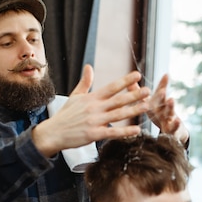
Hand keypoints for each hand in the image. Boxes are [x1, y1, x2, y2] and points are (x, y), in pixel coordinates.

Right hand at [33, 64, 150, 156]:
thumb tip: (89, 66)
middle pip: (118, 100)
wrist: (53, 133)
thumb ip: (85, 82)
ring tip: (146, 106)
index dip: (125, 81)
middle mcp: (94, 108)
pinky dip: (125, 132)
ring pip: (118, 115)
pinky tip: (136, 130)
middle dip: (134, 94)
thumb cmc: (65, 115)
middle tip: (148, 91)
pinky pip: (112, 133)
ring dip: (133, 110)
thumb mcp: (74, 96)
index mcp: (91, 98)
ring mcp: (94, 121)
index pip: (111, 87)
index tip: (137, 75)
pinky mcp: (93, 134)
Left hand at [146, 74, 188, 144]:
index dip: (163, 84)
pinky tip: (177, 121)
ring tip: (171, 100)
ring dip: (171, 106)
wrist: (173, 131)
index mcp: (158, 103)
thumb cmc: (158, 115)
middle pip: (163, 101)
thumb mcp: (149, 105)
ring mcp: (170, 118)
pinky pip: (174, 127)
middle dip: (162, 95)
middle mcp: (164, 108)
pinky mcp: (172, 130)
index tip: (167, 74)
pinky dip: (176, 124)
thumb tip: (129, 82)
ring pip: (170, 112)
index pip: (160, 91)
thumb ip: (140, 95)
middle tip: (162, 89)